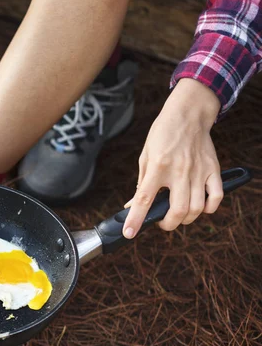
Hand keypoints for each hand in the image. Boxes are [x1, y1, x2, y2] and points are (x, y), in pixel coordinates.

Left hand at [123, 79, 222, 238]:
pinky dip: (208, 208)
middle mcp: (179, 171)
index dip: (136, 219)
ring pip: (196, 208)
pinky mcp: (213, 169)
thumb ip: (141, 183)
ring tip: (178, 214)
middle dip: (167, 224)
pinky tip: (200, 207)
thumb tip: (132, 206)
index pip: (144, 199)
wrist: (188, 113)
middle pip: (177, 211)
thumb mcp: (145, 156)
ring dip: (186, 219)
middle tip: (162, 221)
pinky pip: (216, 197)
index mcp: (158, 167)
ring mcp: (198, 171)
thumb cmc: (163, 134)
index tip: (129, 233)